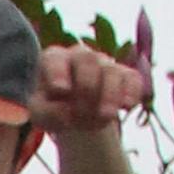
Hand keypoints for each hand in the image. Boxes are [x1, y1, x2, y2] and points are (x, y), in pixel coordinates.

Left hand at [37, 40, 151, 140]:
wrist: (76, 114)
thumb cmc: (53, 109)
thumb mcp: (41, 115)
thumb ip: (46, 113)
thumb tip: (66, 112)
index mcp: (54, 60)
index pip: (55, 59)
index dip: (58, 72)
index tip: (61, 90)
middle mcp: (80, 56)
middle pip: (87, 60)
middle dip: (87, 86)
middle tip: (81, 113)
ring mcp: (104, 64)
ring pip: (111, 70)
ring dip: (109, 95)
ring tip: (105, 117)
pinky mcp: (124, 76)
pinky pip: (132, 78)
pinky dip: (131, 92)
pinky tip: (127, 107)